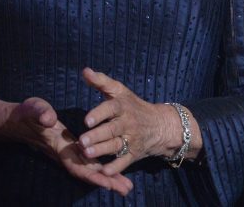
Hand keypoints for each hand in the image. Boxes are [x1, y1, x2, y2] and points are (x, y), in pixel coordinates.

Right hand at [0, 97, 132, 195]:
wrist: (17, 121)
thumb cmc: (26, 114)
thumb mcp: (32, 109)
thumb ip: (40, 113)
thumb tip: (48, 118)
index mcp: (59, 145)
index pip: (77, 165)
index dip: (92, 175)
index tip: (108, 183)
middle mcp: (65, 153)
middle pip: (88, 172)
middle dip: (106, 181)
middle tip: (126, 189)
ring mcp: (68, 152)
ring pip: (90, 169)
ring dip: (107, 178)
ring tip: (126, 186)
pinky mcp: (71, 148)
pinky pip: (89, 161)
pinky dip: (101, 169)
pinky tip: (114, 173)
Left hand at [77, 68, 200, 175]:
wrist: (161, 125)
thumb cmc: (134, 106)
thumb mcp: (120, 91)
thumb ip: (101, 82)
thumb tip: (84, 71)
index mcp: (123, 106)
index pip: (111, 108)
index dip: (99, 113)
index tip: (87, 120)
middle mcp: (128, 123)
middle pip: (111, 129)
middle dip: (97, 136)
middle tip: (82, 141)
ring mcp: (131, 139)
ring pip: (116, 146)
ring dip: (102, 150)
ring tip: (87, 153)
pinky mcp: (134, 154)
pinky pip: (124, 162)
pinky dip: (115, 168)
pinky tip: (104, 172)